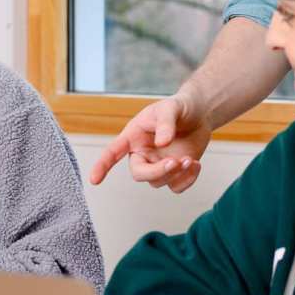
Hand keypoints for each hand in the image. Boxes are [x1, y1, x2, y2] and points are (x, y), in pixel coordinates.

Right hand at [88, 93, 209, 191]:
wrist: (200, 114)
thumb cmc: (179, 107)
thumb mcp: (170, 108)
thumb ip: (165, 124)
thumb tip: (162, 144)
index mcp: (134, 136)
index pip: (113, 151)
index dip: (102, 165)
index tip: (94, 180)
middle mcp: (143, 153)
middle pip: (140, 174)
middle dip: (157, 172)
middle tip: (175, 162)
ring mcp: (158, 164)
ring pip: (159, 182)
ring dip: (176, 174)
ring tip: (190, 159)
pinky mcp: (175, 173)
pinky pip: (176, 187)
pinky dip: (187, 180)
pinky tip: (195, 164)